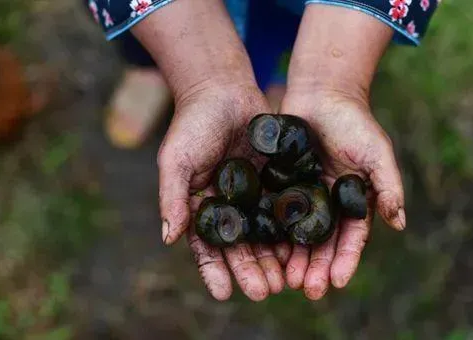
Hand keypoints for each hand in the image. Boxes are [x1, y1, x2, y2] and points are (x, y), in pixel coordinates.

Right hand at [130, 0, 288, 300]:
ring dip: (274, 258)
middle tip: (265, 292)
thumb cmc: (192, 124)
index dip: (215, 270)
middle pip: (240, 246)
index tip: (225, 293)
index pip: (207, 246)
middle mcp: (229, 207)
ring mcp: (253, 196)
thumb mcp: (176, 160)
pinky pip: (285, 209)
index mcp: (201, 207)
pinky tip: (302, 247)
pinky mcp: (275, 182)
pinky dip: (292, 230)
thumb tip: (170, 238)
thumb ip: (172, 197)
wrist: (222, 89)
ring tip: (286, 280)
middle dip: (251, 270)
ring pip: (265, 234)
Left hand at [280, 90, 404, 299]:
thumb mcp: (377, 152)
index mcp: (354, 201)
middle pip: (323, 243)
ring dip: (295, 259)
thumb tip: (400, 224)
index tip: (336, 281)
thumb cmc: (354, 121)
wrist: (322, 93)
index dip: (345, 260)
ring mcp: (304, 197)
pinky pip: (276, 214)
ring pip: (298, 235)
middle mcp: (328, 205)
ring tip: (286, 280)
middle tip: (307, 289)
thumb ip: (388, 186)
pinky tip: (266, 252)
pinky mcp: (282, 186)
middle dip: (316, 267)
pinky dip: (273, 234)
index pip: (352, 238)